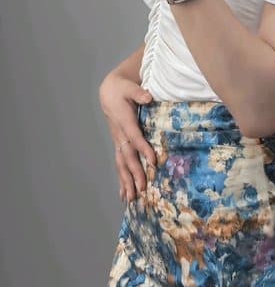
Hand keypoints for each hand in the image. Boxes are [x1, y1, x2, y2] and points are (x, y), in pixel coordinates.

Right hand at [99, 74, 156, 202]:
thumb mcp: (130, 87)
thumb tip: (148, 97)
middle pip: (127, 156)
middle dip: (134, 173)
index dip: (143, 149)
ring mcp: (117, 141)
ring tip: (131, 199)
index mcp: (124, 121)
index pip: (135, 138)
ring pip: (121, 164)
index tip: (153, 161)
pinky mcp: (118, 145)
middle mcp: (119, 134)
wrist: (108, 92)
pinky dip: (121, 180)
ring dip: (126, 181)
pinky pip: (119, 164)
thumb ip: (138, 93)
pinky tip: (124, 195)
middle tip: (142, 189)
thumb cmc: (122, 90)